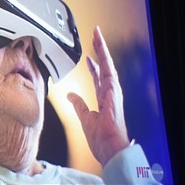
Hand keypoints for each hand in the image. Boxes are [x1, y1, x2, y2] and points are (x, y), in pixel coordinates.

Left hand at [67, 26, 130, 164]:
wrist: (109, 148)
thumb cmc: (101, 138)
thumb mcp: (84, 118)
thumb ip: (78, 104)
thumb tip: (70, 95)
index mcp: (103, 98)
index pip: (98, 77)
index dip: (93, 66)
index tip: (88, 56)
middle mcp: (109, 93)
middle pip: (104, 67)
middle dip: (99, 51)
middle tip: (94, 36)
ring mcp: (113, 92)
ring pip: (108, 65)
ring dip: (102, 50)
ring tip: (97, 36)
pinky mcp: (114, 93)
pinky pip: (109, 72)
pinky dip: (105, 60)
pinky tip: (100, 50)